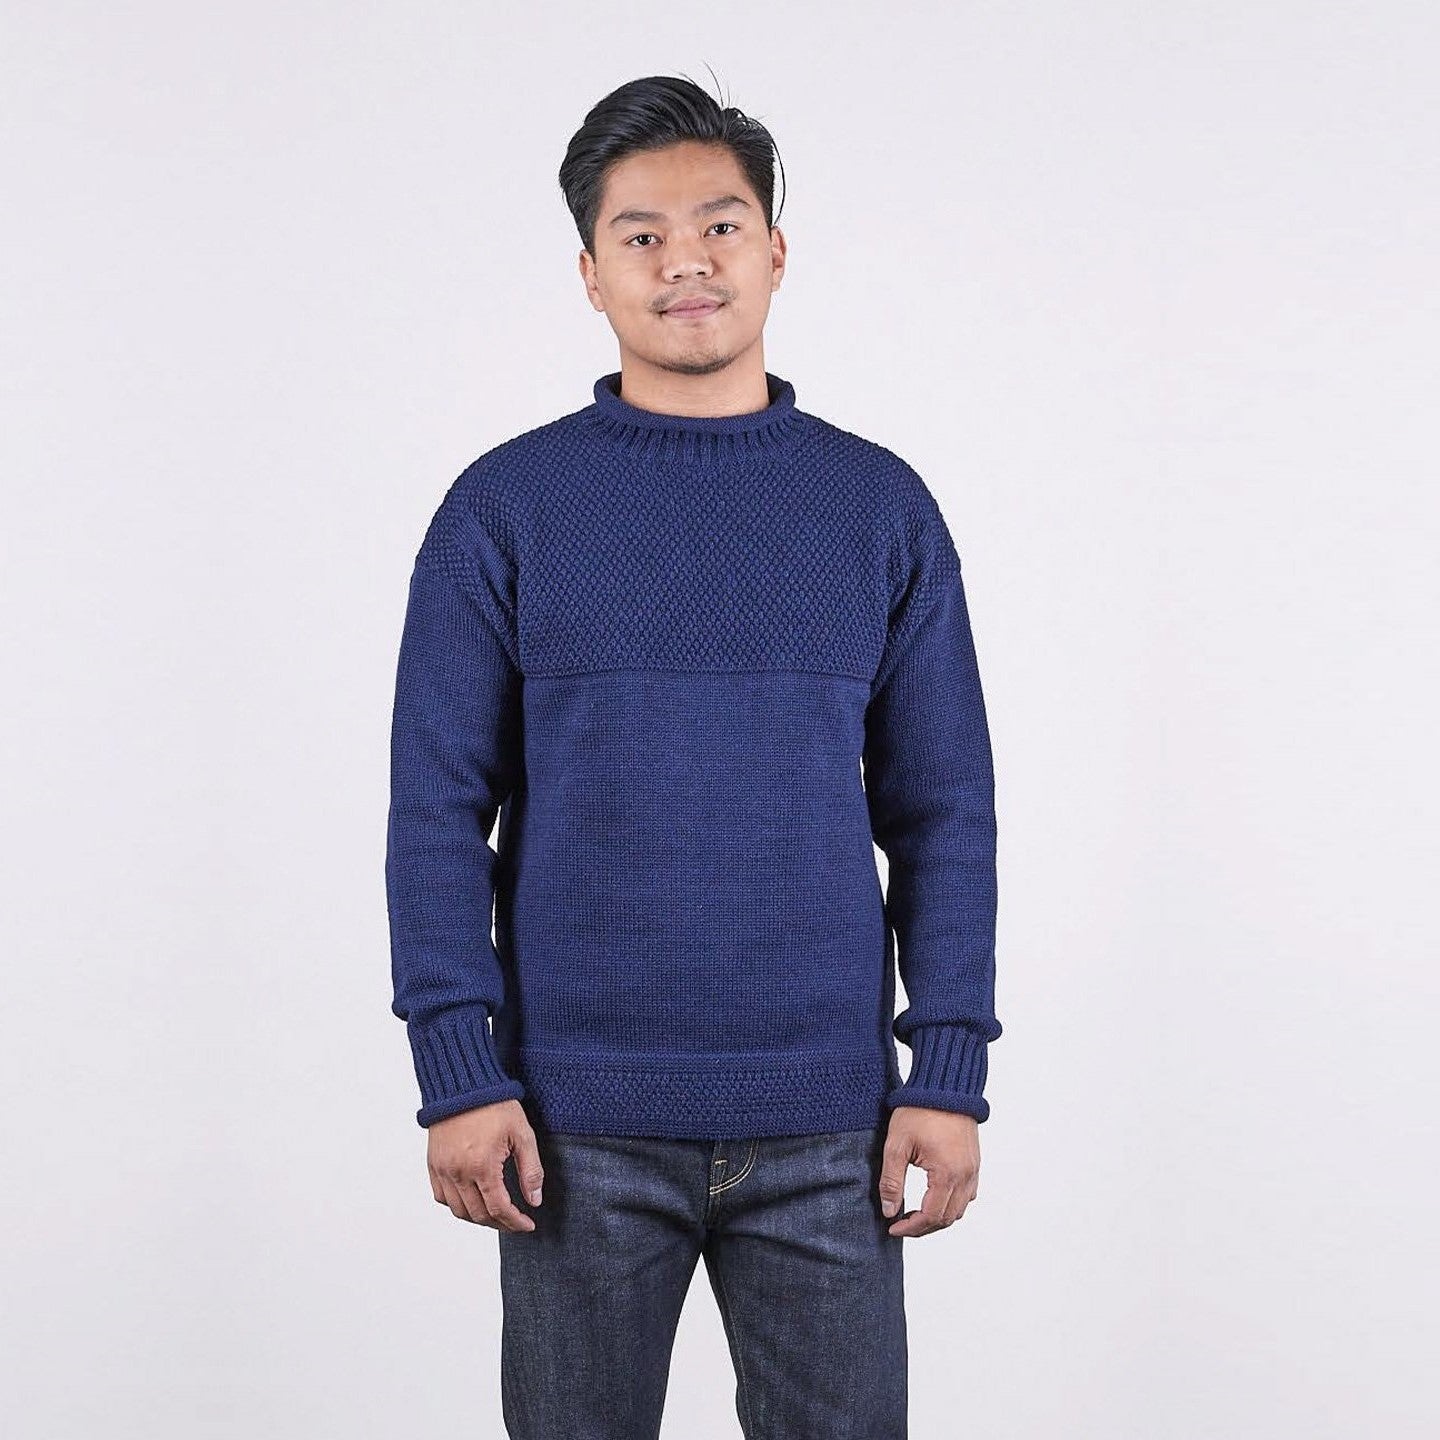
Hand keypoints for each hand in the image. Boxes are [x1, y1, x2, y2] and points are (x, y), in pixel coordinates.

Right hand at [426, 1098, 544, 1231]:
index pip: (499, 1209)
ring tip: (496, 1215)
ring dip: (478, 1218)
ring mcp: (443, 1169)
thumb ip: (530, 1170)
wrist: (464, 1084)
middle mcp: (458, 1172)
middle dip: (500, 1223)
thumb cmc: (494, 1105)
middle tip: (515, 1222)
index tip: (527, 1225)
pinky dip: (456, 1205)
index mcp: (482, 1166)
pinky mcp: (433, 1163)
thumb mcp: (522, 1134)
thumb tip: (534, 1201)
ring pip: (458, 1210)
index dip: (515, 1223)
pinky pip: (441, 1196)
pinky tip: (471, 1201)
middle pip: (478, 1215)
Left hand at [878, 1106, 980, 1237]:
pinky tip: (933, 1197)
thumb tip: (889, 1211)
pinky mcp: (974, 1162)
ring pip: (960, 1209)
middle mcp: (965, 1176)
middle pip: (947, 1219)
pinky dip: (951, 1203)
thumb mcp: (897, 1145)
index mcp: (947, 1174)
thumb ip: (892, 1181)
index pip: (931, 1217)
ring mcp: (973, 1169)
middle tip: (901, 1224)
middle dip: (923, 1227)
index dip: (910, 1228)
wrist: (944, 1086)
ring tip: (915, 1214)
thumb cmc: (919, 1110)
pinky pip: (967, 1194)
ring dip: (938, 1217)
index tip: (893, 1228)